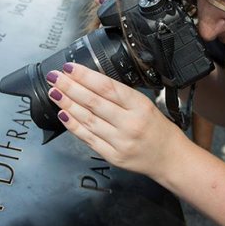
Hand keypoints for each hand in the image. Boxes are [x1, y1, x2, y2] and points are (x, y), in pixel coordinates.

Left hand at [45, 62, 179, 176]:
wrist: (170, 158)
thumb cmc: (158, 129)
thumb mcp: (145, 104)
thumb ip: (120, 95)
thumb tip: (89, 81)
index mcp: (139, 105)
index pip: (107, 87)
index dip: (85, 76)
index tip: (69, 68)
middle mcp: (130, 123)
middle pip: (93, 102)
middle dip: (69, 87)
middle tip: (54, 77)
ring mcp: (120, 142)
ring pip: (87, 119)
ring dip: (67, 104)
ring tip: (54, 92)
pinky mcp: (113, 156)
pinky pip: (88, 138)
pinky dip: (73, 125)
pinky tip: (63, 114)